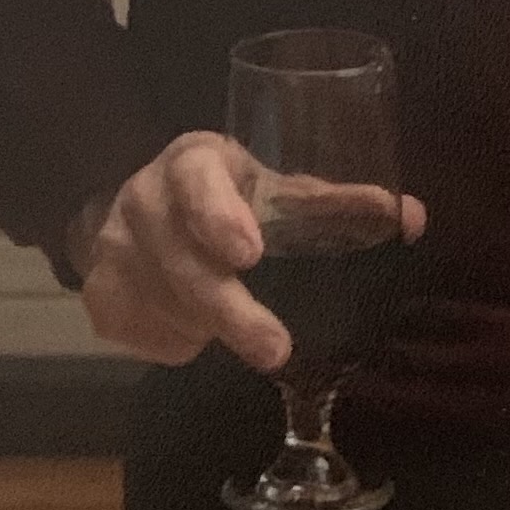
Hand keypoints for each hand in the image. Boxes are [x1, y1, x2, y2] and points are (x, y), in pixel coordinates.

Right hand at [70, 132, 426, 370]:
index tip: (250, 254)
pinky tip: (197, 332)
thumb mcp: (277, 189)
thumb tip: (413, 217)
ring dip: (211, 329)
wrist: (145, 208)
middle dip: (230, 311)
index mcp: (193, 160)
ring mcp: (110, 248)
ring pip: (164, 306)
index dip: (218, 216)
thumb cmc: (232, 196)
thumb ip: (339, 203)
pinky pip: (143, 335)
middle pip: (181, 261)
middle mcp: (142, 197)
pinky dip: (180, 344)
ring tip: (250, 331)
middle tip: (276, 349)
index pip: (197, 180)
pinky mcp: (96, 294)